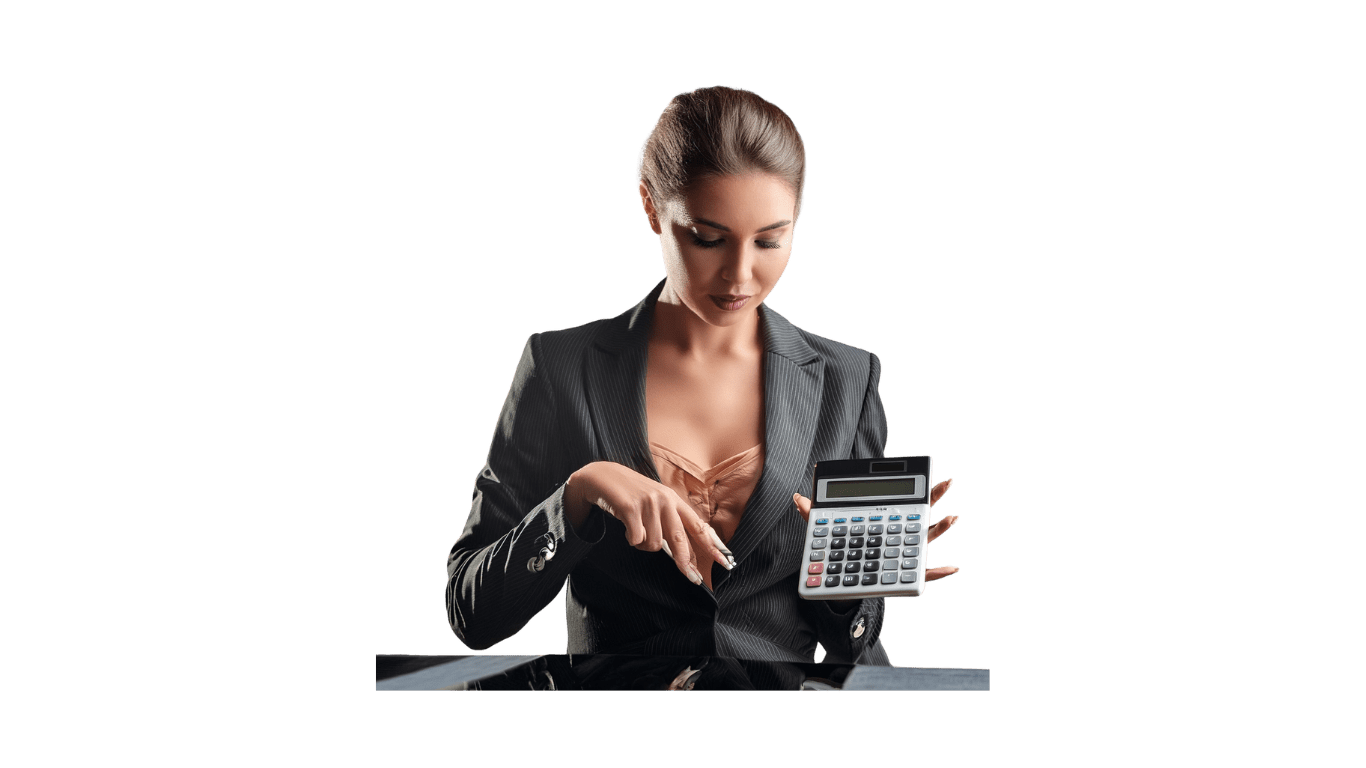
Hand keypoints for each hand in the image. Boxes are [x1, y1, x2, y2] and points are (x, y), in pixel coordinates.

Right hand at [567, 461, 733, 585]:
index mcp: (673, 499)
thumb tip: (682, 553)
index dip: (713, 544)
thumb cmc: (630, 494)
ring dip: (643, 544)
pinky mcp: (631, 508)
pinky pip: (637, 539)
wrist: (602, 477)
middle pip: (680, 540)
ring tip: (635, 530)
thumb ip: (669, 521)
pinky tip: (626, 527)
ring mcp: (648, 503)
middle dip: (686, 562)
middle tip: (693, 578)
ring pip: (654, 544)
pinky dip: (631, 539)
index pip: (697, 525)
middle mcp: (665, 500)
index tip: (725, 561)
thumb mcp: (654, 502)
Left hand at [792, 478, 960, 582]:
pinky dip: (939, 573)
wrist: (848, 586)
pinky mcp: (906, 577)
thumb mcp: (829, 535)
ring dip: (939, 529)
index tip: (924, 474)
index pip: (899, 502)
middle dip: (934, 498)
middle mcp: (898, 536)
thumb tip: (798, 499)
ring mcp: (904, 555)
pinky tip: (952, 568)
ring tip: (951, 518)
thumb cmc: (845, 555)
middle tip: (947, 482)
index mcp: (885, 523)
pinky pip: (926, 575)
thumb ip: (815, 517)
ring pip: (925, 540)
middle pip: (918, 514)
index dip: (910, 488)